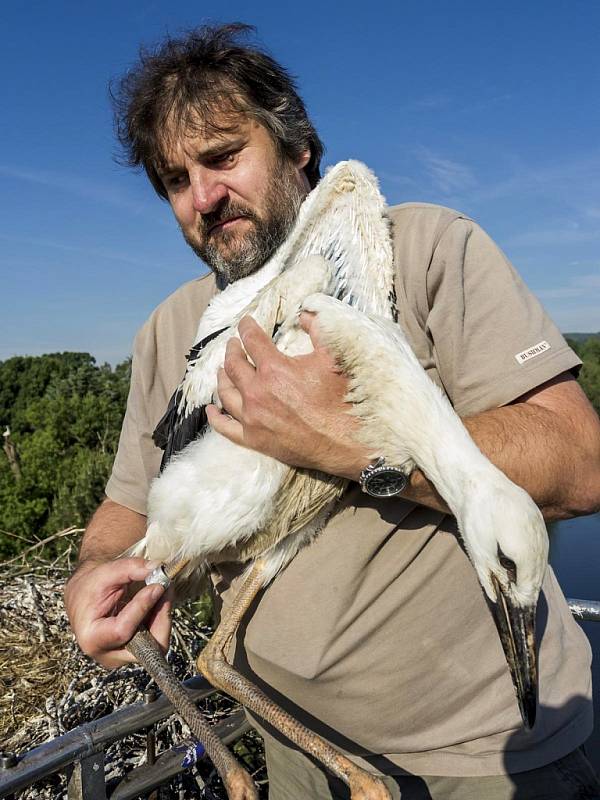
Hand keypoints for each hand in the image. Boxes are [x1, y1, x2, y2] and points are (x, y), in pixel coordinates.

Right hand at [64, 557, 172, 668]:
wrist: (84, 597)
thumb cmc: (91, 587)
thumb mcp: (106, 572)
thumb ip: (130, 568)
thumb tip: (157, 568)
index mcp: (92, 638)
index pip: (122, 630)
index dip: (142, 608)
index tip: (157, 586)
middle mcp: (108, 654)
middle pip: (146, 647)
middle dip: (161, 617)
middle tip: (166, 588)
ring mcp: (123, 655)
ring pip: (156, 644)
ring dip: (164, 615)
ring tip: (164, 589)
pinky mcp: (134, 650)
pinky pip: (157, 639)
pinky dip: (162, 618)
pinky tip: (160, 599)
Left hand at [206, 312, 369, 479]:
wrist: (345, 442)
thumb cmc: (341, 400)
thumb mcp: (334, 357)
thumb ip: (319, 330)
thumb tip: (306, 313)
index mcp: (274, 369)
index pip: (252, 341)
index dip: (247, 328)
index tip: (245, 322)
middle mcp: (257, 392)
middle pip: (234, 365)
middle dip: (232, 350)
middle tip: (233, 344)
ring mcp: (252, 417)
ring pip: (226, 393)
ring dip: (222, 378)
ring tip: (222, 370)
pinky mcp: (254, 439)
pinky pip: (226, 427)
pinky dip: (216, 417)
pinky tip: (211, 409)